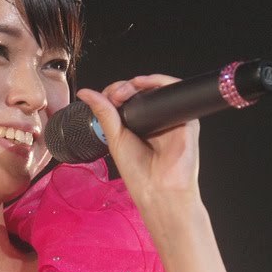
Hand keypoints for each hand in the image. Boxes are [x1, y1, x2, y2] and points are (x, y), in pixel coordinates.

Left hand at [76, 75, 201, 208]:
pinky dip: (159, 82)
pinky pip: (175, 92)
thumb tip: (85, 93)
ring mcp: (170, 118)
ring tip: (124, 93)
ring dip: (139, 82)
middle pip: (140, 91)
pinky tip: (144, 85)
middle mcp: (154, 120)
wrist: (159, 189)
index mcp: (137, 125)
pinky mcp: (186, 118)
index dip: (115, 92)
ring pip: (156, 88)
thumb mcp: (115, 138)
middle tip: (115, 95)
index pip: (126, 98)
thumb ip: (103, 113)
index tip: (104, 97)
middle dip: (124, 87)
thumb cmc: (139, 173)